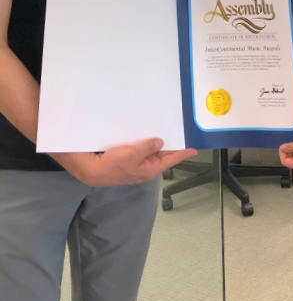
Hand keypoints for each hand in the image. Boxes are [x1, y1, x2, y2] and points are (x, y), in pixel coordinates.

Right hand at [53, 138, 197, 186]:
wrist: (91, 170)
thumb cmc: (111, 165)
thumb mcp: (132, 155)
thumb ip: (148, 147)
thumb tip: (161, 141)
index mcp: (151, 169)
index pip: (171, 159)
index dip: (183, 153)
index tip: (194, 148)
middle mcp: (147, 167)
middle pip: (164, 155)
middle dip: (172, 145)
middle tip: (181, 133)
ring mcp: (138, 164)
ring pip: (154, 152)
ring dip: (159, 142)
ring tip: (168, 131)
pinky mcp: (130, 159)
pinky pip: (144, 149)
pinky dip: (148, 142)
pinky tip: (149, 133)